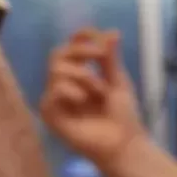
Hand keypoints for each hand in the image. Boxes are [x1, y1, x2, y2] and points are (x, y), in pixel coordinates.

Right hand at [41, 29, 146, 169]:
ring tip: (99, 92)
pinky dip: (69, 90)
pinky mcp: (51, 115)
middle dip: (81, 51)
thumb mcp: (118, 82)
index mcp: (79, 76)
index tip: (95, 35)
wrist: (125, 144)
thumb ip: (110, 59)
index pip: (70, 49)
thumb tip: (112, 32)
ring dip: (82, 75)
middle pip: (58, 54)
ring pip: (56, 70)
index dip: (79, 38)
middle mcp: (64, 85)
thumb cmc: (123, 117)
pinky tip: (82, 99)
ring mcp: (56, 100)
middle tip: (101, 56)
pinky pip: (51, 91)